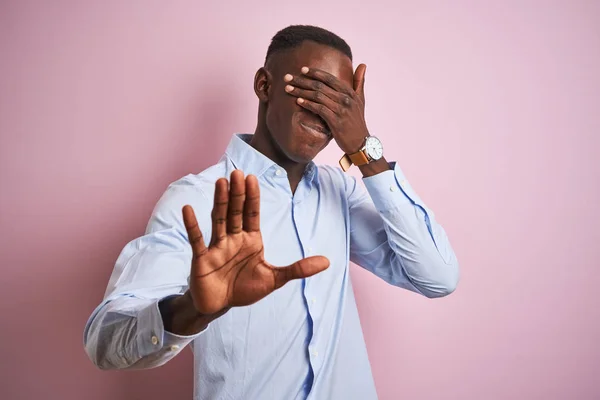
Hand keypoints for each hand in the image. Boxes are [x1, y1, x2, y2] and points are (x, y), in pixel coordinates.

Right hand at [183, 170, 329, 315]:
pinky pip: (197, 239)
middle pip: (235, 212)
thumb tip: (327, 262)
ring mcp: (216, 246)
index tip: (253, 178)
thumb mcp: (275, 279)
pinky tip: (189, 209)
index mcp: (250, 240)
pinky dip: (193, 225)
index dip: (252, 197)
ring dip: (220, 202)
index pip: (252, 214)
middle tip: (237, 172)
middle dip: (237, 194)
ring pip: (218, 220)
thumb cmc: (245, 288)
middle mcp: (233, 238)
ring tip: (221, 182)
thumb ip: (298, 269)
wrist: (220, 306)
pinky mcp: (202, 258)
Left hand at [284, 64, 368, 153]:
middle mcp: (345, 99)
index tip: (302, 69)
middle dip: (302, 80)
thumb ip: (359, 82)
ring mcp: (340, 110)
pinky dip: (308, 104)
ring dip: (300, 91)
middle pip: (320, 86)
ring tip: (288, 88)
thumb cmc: (358, 121)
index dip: (315, 73)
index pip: (329, 78)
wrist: (361, 142)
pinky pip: (319, 109)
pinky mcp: (335, 121)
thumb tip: (362, 64)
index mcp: (349, 92)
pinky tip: (298, 101)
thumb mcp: (361, 100)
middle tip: (287, 77)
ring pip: (317, 96)